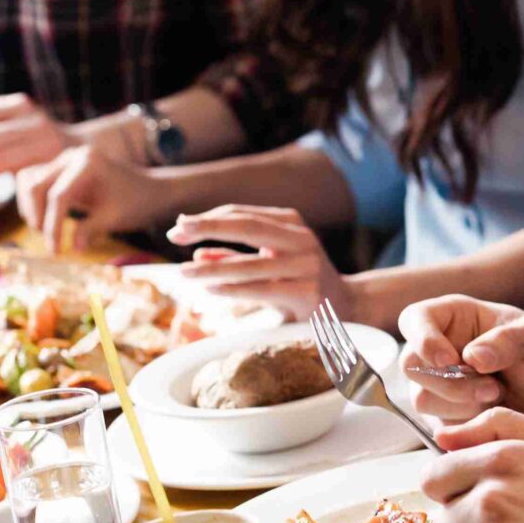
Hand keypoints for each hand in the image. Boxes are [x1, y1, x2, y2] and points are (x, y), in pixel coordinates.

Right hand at [17, 144, 166, 249]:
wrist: (148, 191)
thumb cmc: (135, 203)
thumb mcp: (115, 218)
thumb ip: (91, 230)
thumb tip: (73, 248)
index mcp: (88, 163)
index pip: (58, 196)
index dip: (53, 226)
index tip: (56, 251)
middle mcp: (71, 156)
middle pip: (36, 185)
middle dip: (38, 217)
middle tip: (50, 243)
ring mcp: (63, 160)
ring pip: (28, 180)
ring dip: (30, 207)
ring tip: (44, 230)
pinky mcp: (59, 169)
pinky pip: (33, 180)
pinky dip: (32, 201)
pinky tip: (43, 220)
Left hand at [160, 205, 349, 321]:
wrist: (348, 309)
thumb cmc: (301, 284)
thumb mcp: (270, 264)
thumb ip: (236, 257)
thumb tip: (197, 253)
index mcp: (290, 223)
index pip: (241, 213)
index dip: (207, 219)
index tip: (178, 228)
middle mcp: (300, 238)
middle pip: (246, 226)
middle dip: (207, 228)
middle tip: (175, 235)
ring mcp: (306, 264)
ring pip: (251, 263)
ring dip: (213, 268)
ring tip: (185, 272)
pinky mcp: (308, 292)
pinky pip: (263, 289)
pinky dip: (234, 289)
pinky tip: (211, 289)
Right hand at [395, 295, 523, 431]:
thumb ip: (511, 339)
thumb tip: (473, 356)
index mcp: (454, 317)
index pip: (415, 319)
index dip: (422, 339)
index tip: (449, 360)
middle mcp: (438, 348)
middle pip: (411, 364)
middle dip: (450, 382)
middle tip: (492, 388)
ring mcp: (436, 384)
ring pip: (421, 398)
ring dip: (460, 404)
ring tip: (498, 397)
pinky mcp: (443, 416)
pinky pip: (436, 423)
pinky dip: (465, 424)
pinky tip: (490, 415)